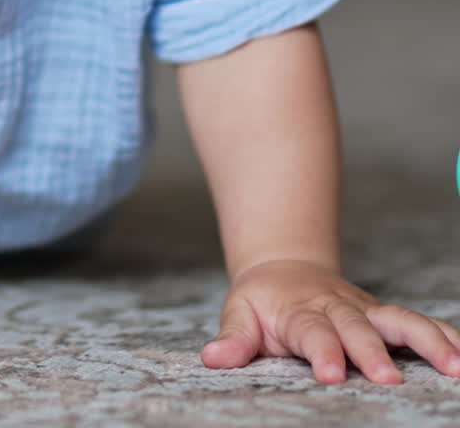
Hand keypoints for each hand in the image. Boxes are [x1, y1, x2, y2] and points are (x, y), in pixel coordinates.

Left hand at [203, 258, 459, 383]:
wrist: (285, 268)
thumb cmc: (263, 302)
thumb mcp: (240, 313)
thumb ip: (234, 338)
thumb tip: (212, 357)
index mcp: (299, 311)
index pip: (311, 332)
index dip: (322, 351)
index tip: (330, 373)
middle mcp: (337, 308)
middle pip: (357, 329)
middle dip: (372, 352)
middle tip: (389, 380)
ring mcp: (366, 312)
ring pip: (400, 321)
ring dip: (428, 342)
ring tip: (455, 367)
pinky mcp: (386, 318)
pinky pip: (420, 325)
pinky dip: (447, 337)